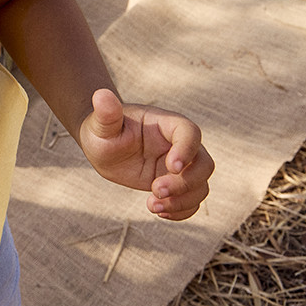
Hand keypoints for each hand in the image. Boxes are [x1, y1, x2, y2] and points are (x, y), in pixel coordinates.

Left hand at [79, 89, 213, 220]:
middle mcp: (178, 144)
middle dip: (185, 182)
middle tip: (155, 190)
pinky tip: (159, 211)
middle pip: (204, 164)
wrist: (104, 147)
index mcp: (166, 123)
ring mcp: (180, 166)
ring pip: (202, 185)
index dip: (186, 149)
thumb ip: (106, 112)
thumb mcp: (102, 124)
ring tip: (151, 205)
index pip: (189, 132)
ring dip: (182, 200)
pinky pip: (192, 201)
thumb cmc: (103, 130)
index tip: (170, 166)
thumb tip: (101, 94)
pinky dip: (182, 211)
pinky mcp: (176, 184)